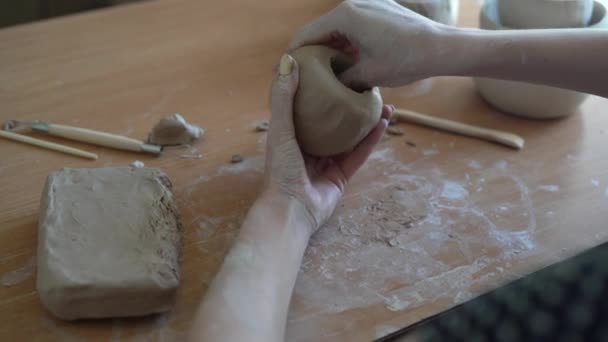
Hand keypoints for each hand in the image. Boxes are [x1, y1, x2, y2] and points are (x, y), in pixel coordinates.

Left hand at [264, 54, 390, 234]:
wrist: (292, 209)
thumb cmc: (281, 169)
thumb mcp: (280, 128)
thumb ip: (284, 97)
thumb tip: (288, 59)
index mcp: (293, 136)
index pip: (310, 108)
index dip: (325, 91)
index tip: (340, 72)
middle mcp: (310, 147)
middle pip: (334, 122)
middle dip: (350, 105)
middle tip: (366, 87)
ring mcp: (327, 162)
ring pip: (351, 136)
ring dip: (366, 120)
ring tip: (383, 102)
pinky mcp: (342, 176)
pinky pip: (359, 154)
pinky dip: (371, 139)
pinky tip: (383, 123)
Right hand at [287, 0, 448, 87]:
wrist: (441, 47)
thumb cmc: (405, 60)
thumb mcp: (367, 74)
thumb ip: (340, 78)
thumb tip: (326, 88)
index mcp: (345, 15)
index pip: (308, 34)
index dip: (293, 53)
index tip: (281, 69)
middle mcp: (354, 3)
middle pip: (321, 29)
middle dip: (310, 50)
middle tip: (299, 72)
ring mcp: (368, 4)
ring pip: (338, 27)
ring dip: (328, 47)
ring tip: (319, 69)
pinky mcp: (380, 9)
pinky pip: (354, 25)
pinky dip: (345, 41)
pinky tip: (344, 60)